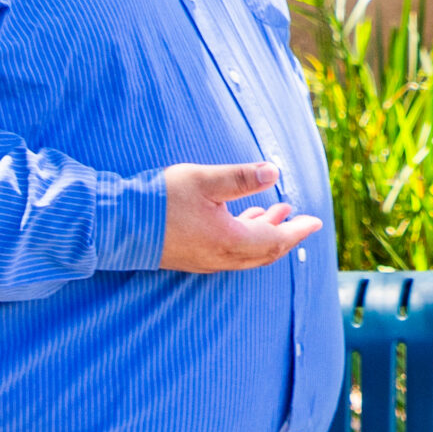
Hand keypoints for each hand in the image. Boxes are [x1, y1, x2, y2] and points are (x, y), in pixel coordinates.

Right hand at [159, 161, 322, 272]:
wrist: (116, 224)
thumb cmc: (160, 199)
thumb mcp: (205, 181)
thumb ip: (242, 178)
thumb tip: (275, 171)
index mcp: (230, 242)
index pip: (276, 241)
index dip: (297, 231)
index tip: (316, 222)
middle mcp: (220, 257)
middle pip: (264, 252)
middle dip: (285, 234)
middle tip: (300, 217)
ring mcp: (204, 260)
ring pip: (246, 252)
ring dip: (265, 234)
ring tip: (275, 211)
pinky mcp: (191, 257)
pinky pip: (229, 252)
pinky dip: (245, 237)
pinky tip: (242, 219)